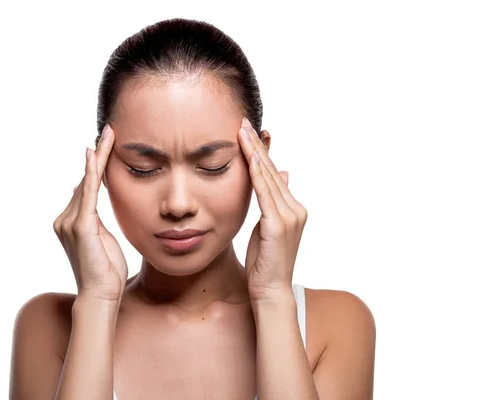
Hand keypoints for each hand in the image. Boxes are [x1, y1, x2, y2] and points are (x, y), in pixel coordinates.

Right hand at [53, 124, 127, 301]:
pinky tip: (95, 155)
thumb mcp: (102, 238)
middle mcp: (65, 219)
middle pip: (86, 181)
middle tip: (109, 130)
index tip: (103, 144)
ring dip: (98, 158)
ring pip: (87, 184)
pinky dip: (92, 173)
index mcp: (71, 222)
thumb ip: (94, 218)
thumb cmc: (106, 271)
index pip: (86, 187)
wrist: (101, 295)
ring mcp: (70, 222)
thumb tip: (88, 198)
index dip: (94, 166)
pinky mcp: (81, 227)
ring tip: (109, 135)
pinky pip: (88, 194)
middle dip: (98, 155)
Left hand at [237, 117, 307, 301]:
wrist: (270, 291)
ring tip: (242, 131)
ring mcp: (290, 217)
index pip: (273, 174)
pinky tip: (250, 158)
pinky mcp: (278, 225)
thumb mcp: (268, 227)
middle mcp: (295, 209)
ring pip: (269, 177)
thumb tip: (282, 174)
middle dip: (256, 145)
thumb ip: (273, 202)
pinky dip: (257, 174)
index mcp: (293, 209)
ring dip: (254, 152)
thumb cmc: (265, 262)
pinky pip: (265, 194)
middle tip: (243, 121)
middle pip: (272, 170)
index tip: (247, 131)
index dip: (260, 152)